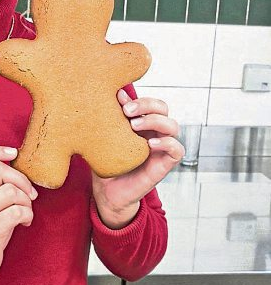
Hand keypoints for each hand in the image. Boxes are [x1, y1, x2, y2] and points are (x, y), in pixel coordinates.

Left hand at [90, 88, 183, 225]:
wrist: (107, 191)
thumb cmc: (107, 162)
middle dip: (147, 105)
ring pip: (173, 126)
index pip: (151, 103)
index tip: (120, 102)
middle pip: (163, 109)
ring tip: (135, 126)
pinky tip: (150, 144)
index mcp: (142, 124)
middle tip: (127, 112)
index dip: (140, 100)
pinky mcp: (165, 164)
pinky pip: (177, 150)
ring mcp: (162, 147)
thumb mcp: (107, 137)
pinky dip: (168, 143)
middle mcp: (155, 132)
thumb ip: (113, 117)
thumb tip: (117, 93)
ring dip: (155, 121)